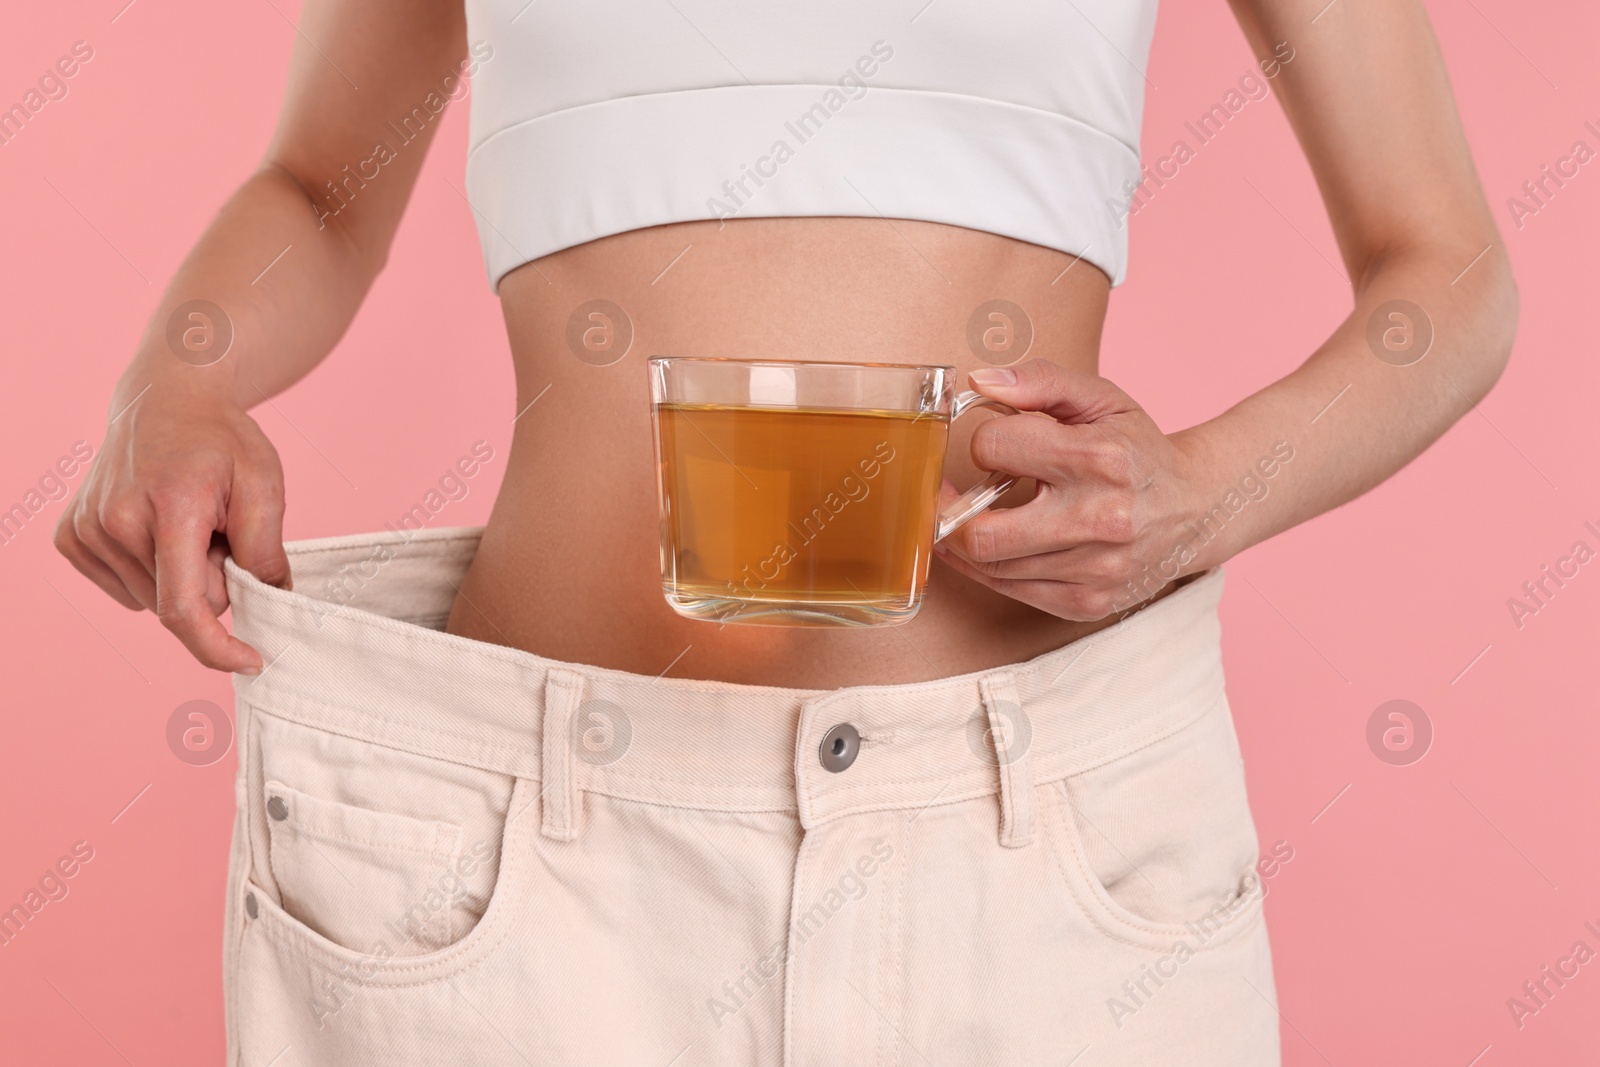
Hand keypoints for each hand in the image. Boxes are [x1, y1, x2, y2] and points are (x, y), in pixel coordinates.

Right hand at [54, 383, 289, 672]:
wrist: (165, 400)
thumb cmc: (220, 441)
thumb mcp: (264, 483)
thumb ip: (266, 549)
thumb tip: (269, 601)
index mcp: (169, 508)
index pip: (184, 607)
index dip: (218, 647)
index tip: (250, 661)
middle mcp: (116, 522)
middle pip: (178, 604)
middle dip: (212, 582)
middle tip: (219, 531)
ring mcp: (87, 530)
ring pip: (152, 600)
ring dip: (182, 576)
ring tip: (188, 523)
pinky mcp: (72, 537)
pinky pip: (125, 588)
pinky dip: (151, 571)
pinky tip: (156, 528)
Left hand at [934, 359, 1205, 620]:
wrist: (1196, 508)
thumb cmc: (1136, 448)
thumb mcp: (1099, 399)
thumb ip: (1039, 381)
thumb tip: (980, 381)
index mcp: (1100, 458)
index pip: (996, 448)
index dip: (986, 439)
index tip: (997, 442)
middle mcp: (1100, 519)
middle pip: (981, 534)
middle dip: (950, 511)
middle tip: (944, 495)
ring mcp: (1096, 569)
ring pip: (990, 566)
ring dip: (967, 539)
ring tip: (974, 514)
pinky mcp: (1088, 603)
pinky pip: (1011, 591)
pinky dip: (991, 567)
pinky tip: (998, 543)